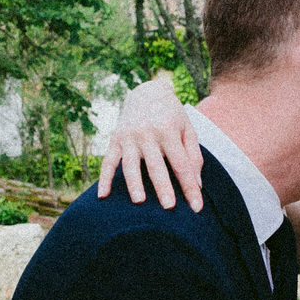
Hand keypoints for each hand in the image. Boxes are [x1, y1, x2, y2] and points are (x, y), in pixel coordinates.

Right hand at [97, 74, 204, 208]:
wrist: (147, 92)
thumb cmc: (172, 116)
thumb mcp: (188, 129)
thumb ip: (193, 156)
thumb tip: (197, 185)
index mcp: (168, 130)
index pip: (181, 164)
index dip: (189, 187)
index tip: (196, 207)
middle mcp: (148, 133)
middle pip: (156, 165)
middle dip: (163, 187)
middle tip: (169, 207)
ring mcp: (129, 137)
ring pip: (131, 164)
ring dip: (134, 183)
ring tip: (139, 201)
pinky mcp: (115, 140)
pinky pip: (108, 162)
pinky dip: (104, 179)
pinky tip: (102, 196)